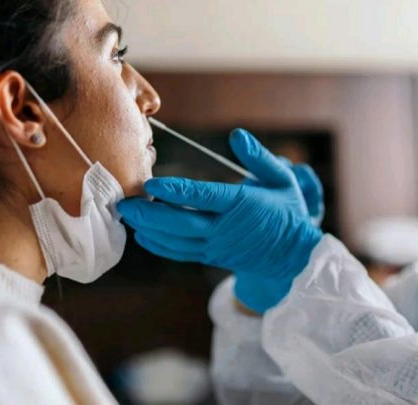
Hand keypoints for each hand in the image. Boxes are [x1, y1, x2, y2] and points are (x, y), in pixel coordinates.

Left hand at [117, 129, 322, 312]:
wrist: (292, 257)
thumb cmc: (287, 212)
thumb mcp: (282, 179)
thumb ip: (258, 157)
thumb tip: (237, 135)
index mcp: (241, 205)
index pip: (204, 197)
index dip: (176, 191)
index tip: (152, 184)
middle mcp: (225, 228)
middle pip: (182, 223)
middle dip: (151, 215)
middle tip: (125, 204)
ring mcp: (216, 246)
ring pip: (177, 240)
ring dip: (150, 229)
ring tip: (128, 216)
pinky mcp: (211, 257)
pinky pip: (181, 253)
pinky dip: (160, 245)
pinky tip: (143, 235)